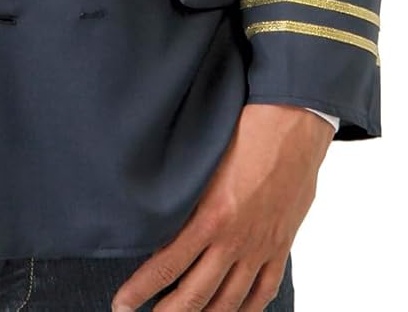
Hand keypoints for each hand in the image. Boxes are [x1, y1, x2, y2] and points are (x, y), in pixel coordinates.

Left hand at [111, 103, 333, 310]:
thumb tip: (156, 216)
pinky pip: (264, 290)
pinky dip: (247, 308)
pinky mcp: (281, 245)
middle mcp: (235, 239)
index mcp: (211, 216)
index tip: (121, 305)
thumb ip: (184, 195)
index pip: (166, 266)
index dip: (140, 290)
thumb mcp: (204, 161)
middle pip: (196, 294)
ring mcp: (261, 246)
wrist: (292, 122)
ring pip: (230, 300)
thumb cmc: (244, 130)